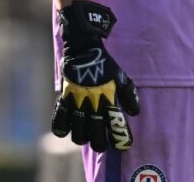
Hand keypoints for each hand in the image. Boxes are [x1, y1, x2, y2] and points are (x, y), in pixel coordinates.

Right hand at [51, 0, 140, 150]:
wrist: (83, 47)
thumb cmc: (105, 64)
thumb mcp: (121, 76)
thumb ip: (129, 94)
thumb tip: (134, 113)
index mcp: (109, 98)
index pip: (117, 124)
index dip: (122, 138)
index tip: (124, 145)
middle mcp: (93, 103)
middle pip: (96, 136)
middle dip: (101, 144)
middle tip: (102, 144)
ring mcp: (77, 102)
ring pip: (78, 134)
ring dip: (83, 138)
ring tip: (86, 136)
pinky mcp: (64, 98)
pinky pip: (59, 120)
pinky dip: (61, 128)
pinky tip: (66, 129)